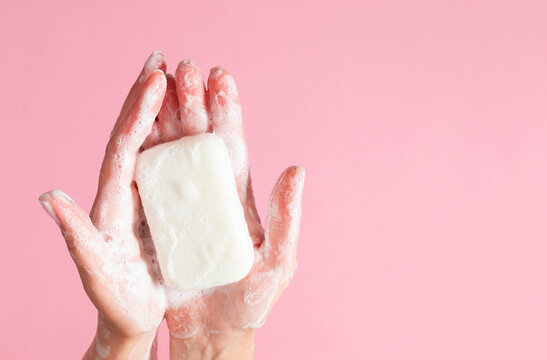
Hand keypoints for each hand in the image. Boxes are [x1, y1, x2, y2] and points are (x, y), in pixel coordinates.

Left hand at [39, 52, 168, 359]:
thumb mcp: (95, 272)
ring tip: (182, 76)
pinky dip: (187, 138)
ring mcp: (148, 196)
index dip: (138, 111)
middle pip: (139, 133)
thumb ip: (75, 237)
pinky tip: (199, 122)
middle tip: (162, 58)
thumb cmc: (115, 302)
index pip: (123, 146)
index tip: (155, 78)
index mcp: (111, 201)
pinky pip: (177, 165)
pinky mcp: (166, 206)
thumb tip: (47, 197)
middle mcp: (128, 190)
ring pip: (160, 143)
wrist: (131, 319)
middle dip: (149, 95)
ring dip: (170, 108)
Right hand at [145, 60, 305, 358]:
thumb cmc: (252, 300)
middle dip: (194, 102)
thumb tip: (297, 169)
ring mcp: (184, 205)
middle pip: (201, 138)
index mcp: (240, 197)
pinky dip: (142, 152)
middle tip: (184, 67)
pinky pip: (148, 183)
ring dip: (166, 117)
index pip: (233, 144)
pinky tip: (135, 126)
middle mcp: (212, 193)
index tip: (220, 77)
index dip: (227, 111)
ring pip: (173, 152)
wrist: (215, 331)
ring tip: (158, 82)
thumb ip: (287, 218)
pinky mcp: (160, 222)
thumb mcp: (277, 261)